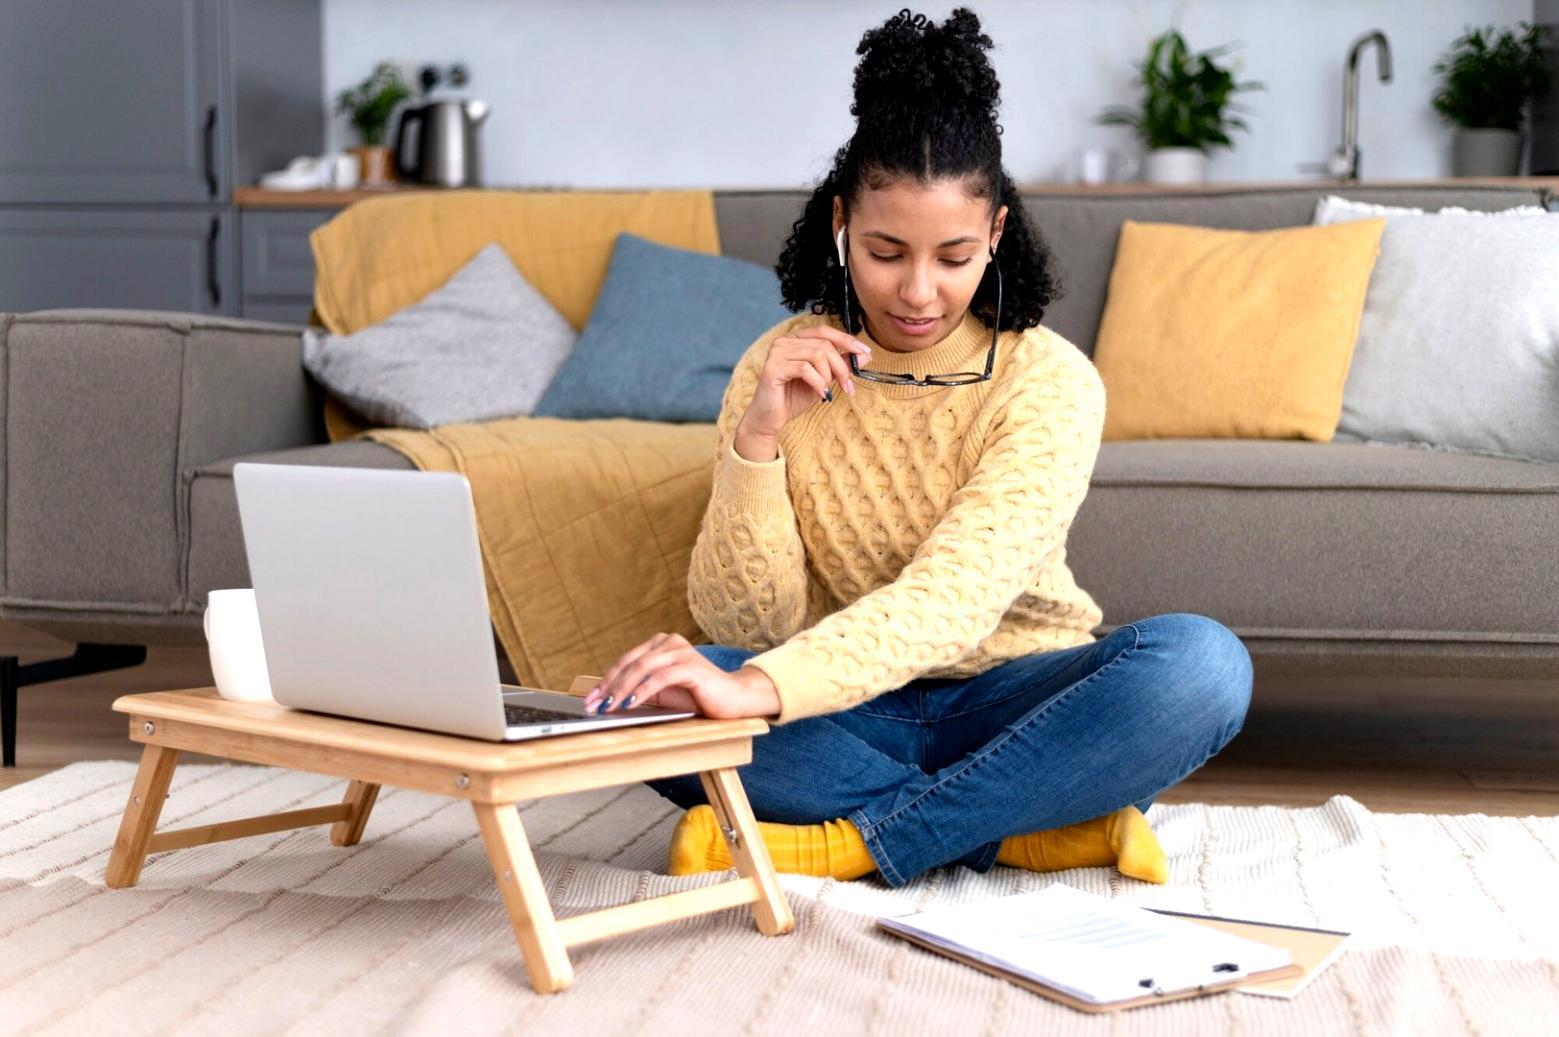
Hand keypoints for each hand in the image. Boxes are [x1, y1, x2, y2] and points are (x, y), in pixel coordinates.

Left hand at [583, 633, 780, 718]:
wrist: (733, 699)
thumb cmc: (697, 695)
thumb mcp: (662, 691)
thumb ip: (640, 688)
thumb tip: (608, 700)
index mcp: (661, 644)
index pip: (626, 661)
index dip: (606, 680)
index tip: (591, 699)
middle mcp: (669, 642)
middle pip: (630, 663)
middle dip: (608, 686)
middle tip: (594, 705)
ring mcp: (680, 652)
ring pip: (641, 668)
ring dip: (621, 690)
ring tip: (608, 707)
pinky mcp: (690, 666)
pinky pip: (660, 678)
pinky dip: (642, 691)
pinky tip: (630, 703)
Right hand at [738, 326, 872, 441]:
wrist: (771, 418)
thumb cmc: (793, 397)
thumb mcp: (823, 379)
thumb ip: (840, 365)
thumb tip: (865, 355)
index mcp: (795, 339)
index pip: (824, 331)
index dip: (847, 340)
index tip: (865, 353)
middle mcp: (784, 341)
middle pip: (823, 344)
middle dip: (841, 366)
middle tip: (848, 386)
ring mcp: (777, 353)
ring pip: (816, 355)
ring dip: (829, 376)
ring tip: (829, 391)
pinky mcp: (773, 368)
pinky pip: (805, 369)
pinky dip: (818, 383)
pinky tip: (821, 394)